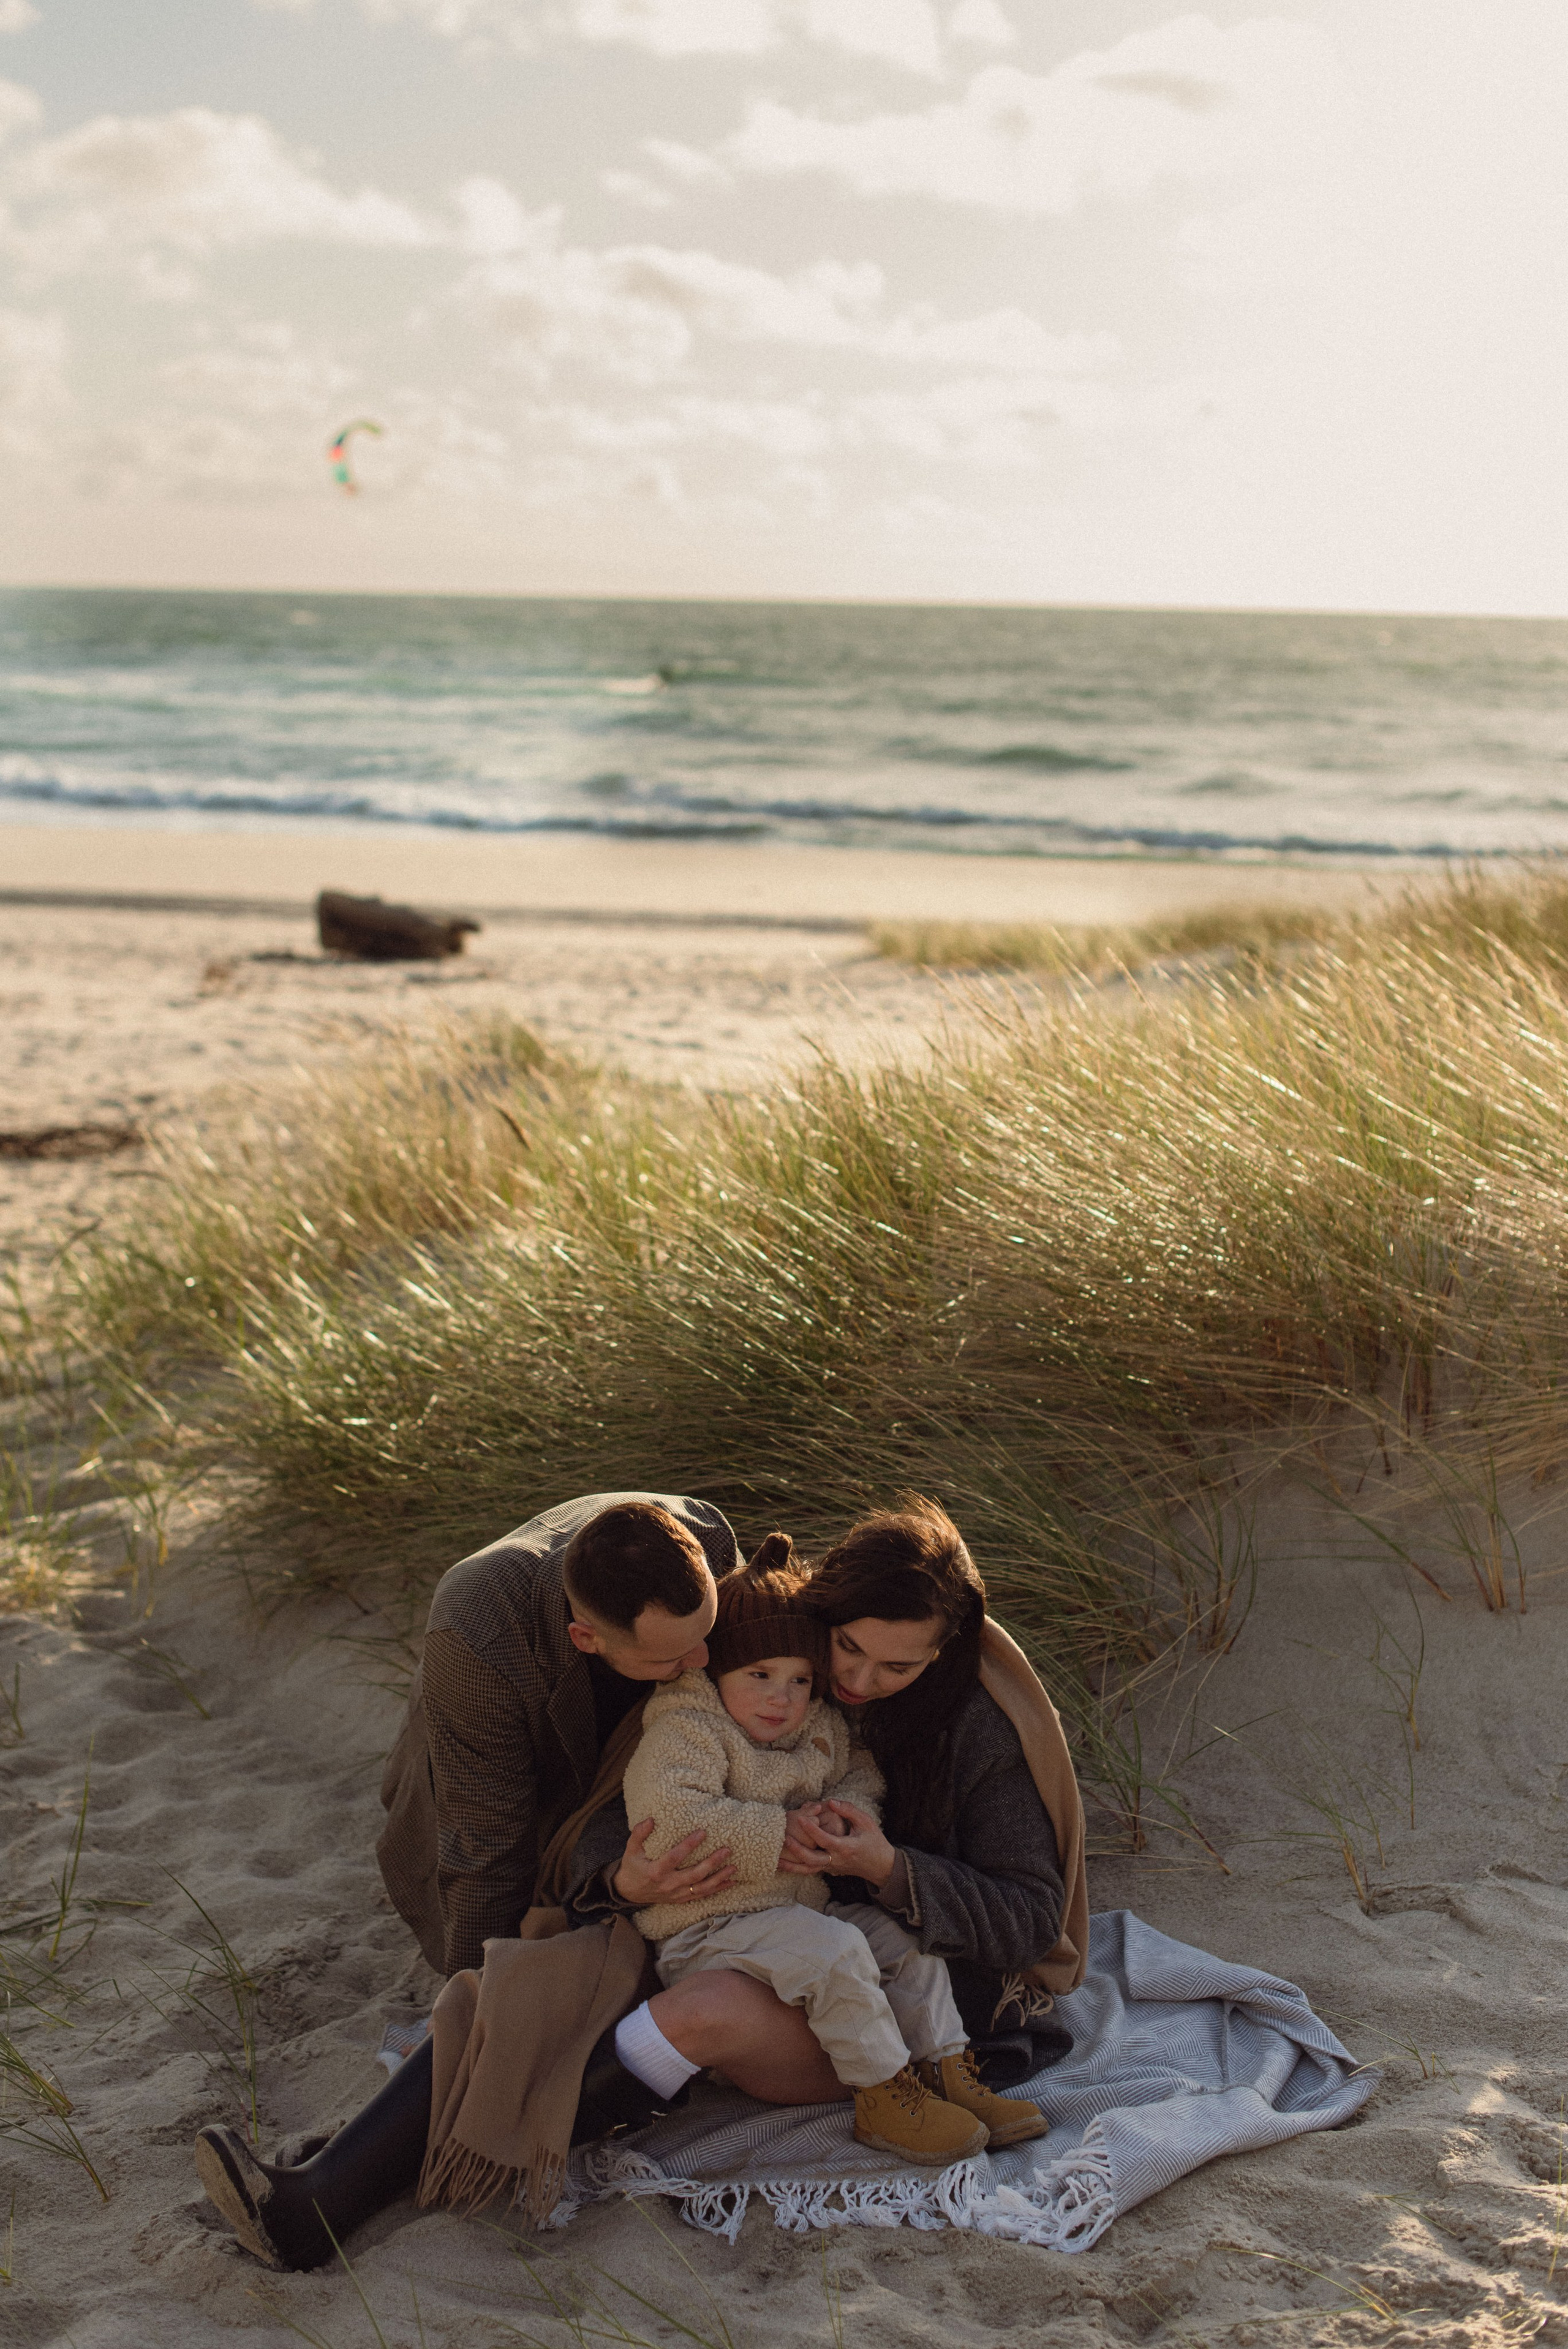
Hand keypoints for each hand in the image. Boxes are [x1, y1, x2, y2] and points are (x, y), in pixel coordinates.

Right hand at [613, 1818, 736, 1907]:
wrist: (629, 1893)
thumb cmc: (632, 1867)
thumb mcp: (631, 1850)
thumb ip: (639, 1834)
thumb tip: (651, 1819)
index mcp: (656, 1871)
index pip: (675, 1858)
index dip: (688, 1846)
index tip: (702, 1832)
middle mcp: (668, 1885)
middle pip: (694, 1875)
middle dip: (712, 1863)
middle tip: (727, 1850)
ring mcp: (676, 1894)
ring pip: (701, 1888)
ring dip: (719, 1878)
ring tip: (734, 1867)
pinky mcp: (681, 1899)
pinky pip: (702, 1895)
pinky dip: (717, 1889)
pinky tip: (731, 1882)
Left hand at [779, 1799, 895, 1887]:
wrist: (881, 1866)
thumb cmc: (874, 1841)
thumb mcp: (866, 1822)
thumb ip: (848, 1810)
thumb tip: (830, 1801)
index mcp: (846, 1847)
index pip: (824, 1839)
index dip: (811, 1829)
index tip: (800, 1817)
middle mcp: (836, 1860)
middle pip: (812, 1859)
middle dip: (796, 1849)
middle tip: (784, 1837)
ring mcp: (832, 1868)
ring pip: (808, 1870)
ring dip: (792, 1865)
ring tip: (776, 1859)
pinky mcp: (829, 1870)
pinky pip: (811, 1870)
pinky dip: (797, 1868)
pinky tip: (784, 1864)